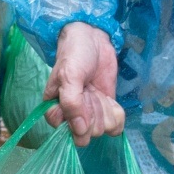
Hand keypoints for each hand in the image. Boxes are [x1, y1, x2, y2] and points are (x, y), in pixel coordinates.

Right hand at [47, 21, 124, 145]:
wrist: (93, 39)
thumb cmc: (74, 56)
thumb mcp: (69, 76)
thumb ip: (71, 103)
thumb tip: (79, 131)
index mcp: (56, 111)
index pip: (68, 133)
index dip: (79, 119)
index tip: (81, 98)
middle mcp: (73, 117)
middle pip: (88, 133)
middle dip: (94, 111)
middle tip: (90, 90)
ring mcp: (91, 115)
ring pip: (103, 130)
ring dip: (105, 109)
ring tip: (97, 91)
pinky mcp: (107, 110)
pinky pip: (116, 126)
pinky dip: (117, 114)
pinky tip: (110, 100)